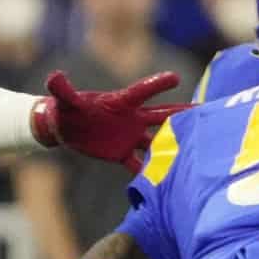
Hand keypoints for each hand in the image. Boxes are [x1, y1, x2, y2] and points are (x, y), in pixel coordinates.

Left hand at [32, 71, 187, 170]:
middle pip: (161, 115)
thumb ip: (63, 90)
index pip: (142, 92)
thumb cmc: (67, 109)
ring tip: (196, 148)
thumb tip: (54, 77)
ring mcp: (130, 136)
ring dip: (174, 144)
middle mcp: (131, 119)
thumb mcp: (65, 101)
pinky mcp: (122, 153)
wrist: (66, 128)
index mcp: (120, 103)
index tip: (176, 78)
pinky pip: (138, 163)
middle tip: (204, 110)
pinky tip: (165, 181)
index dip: (157, 85)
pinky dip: (148, 171)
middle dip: (182, 113)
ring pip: (157, 140)